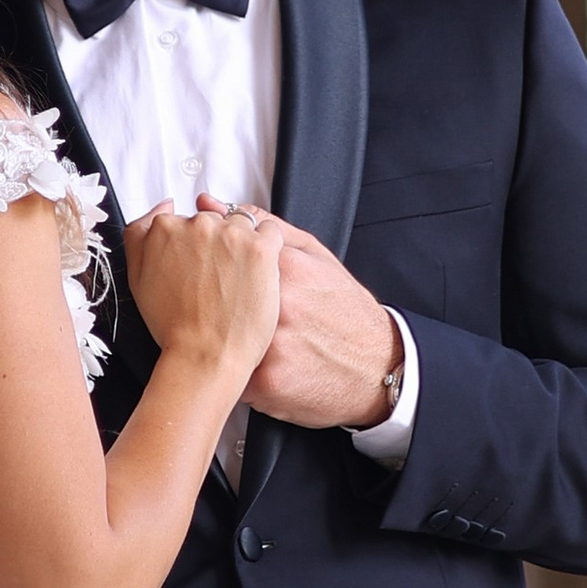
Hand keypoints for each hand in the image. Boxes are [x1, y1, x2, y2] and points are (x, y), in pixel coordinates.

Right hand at [125, 199, 283, 381]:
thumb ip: (140, 234)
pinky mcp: (261, 248)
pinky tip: (258, 274)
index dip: (195, 246)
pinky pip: (271, 233)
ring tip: (239, 280)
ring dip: (243, 245)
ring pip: (243, 225)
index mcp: (166, 228)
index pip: (186, 219)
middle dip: (219, 245)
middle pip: (214, 220)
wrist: (205, 355)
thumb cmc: (174, 325)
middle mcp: (198, 224)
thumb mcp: (138, 278)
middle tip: (218, 280)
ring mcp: (231, 234)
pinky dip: (268, 249)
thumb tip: (164, 204)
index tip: (199, 267)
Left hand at [226, 215, 401, 429]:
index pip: (220, 257)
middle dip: (220, 309)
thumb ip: (261, 226)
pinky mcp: (266, 383)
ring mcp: (271, 346)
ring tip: (253, 340)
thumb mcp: (313, 255)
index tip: (224, 281)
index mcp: (284, 267)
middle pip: (216, 301)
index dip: (216, 272)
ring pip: (217, 339)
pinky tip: (262, 364)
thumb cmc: (343, 309)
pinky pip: (228, 375)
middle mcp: (277, 305)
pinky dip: (236, 371)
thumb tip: (209, 204)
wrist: (378, 367)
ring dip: (225, 340)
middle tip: (243, 316)